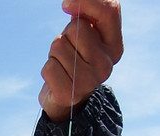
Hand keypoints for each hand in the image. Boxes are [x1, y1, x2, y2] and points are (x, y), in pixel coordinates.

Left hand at [39, 0, 122, 121]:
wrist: (67, 98)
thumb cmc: (76, 58)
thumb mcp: (87, 33)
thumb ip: (89, 13)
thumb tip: (71, 3)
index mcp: (115, 48)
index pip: (109, 11)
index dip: (85, 2)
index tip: (67, 5)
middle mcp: (106, 66)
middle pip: (76, 28)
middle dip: (65, 35)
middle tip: (69, 51)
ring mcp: (89, 82)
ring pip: (58, 47)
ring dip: (54, 54)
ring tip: (63, 65)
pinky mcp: (70, 95)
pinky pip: (49, 67)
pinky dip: (47, 70)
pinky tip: (57, 78)